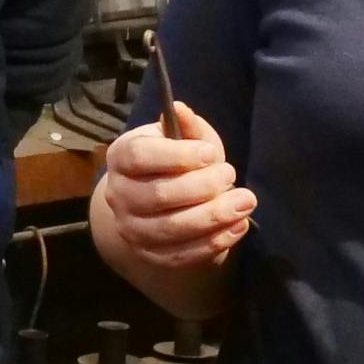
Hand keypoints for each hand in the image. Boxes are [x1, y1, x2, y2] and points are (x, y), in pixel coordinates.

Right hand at [96, 102, 253, 271]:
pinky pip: (181, 255)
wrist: (160, 200)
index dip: (177, 156)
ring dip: (213, 217)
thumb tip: (180, 109)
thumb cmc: (175, 160)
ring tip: (245, 202)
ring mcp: (131, 228)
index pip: (140, 156)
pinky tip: (237, 226)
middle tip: (232, 175)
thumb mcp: (182, 137)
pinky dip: (213, 243)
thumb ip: (186, 126)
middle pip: (158, 195)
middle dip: (202, 187)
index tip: (212, 154)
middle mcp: (118, 194)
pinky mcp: (150, 254)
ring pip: (171, 228)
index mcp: (121, 156)